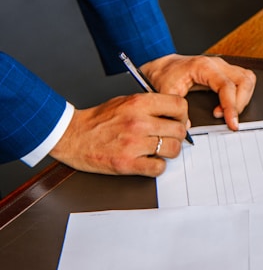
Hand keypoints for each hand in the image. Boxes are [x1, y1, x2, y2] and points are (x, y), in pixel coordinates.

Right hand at [50, 93, 188, 176]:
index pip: (178, 105)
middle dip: (178, 135)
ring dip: (170, 151)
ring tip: (159, 149)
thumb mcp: (125, 101)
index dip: (182, 114)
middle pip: (179, 129)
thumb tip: (177, 117)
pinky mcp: (127, 163)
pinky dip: (157, 166)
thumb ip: (150, 106)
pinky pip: (158, 168)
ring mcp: (133, 144)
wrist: (72, 135)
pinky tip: (149, 161)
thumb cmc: (98, 120)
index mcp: (138, 103)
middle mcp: (138, 122)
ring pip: (173, 150)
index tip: (178, 120)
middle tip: (169, 137)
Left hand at [141, 54, 255, 129]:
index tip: (232, 123)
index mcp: (203, 66)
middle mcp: (216, 63)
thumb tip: (188, 126)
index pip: (227, 85)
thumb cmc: (165, 76)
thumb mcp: (166, 93)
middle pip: (244, 80)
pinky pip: (243, 80)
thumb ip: (176, 109)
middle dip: (240, 104)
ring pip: (247, 79)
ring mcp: (222, 66)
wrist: (163, 67)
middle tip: (229, 120)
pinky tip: (228, 106)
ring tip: (228, 113)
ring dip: (243, 98)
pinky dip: (241, 95)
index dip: (231, 106)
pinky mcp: (224, 72)